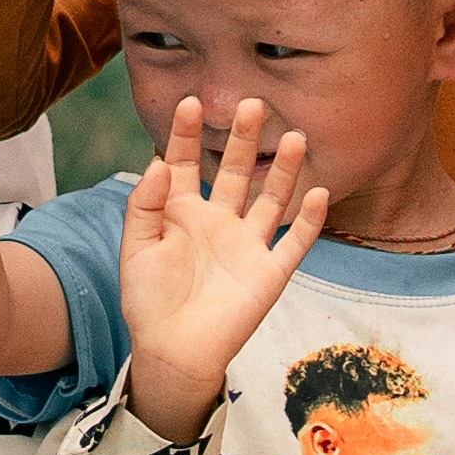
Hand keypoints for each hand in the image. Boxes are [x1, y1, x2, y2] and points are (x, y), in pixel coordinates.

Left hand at [111, 106, 330, 432]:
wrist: (172, 352)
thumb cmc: (148, 303)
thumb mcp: (136, 250)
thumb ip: (144, 206)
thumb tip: (159, 163)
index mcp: (182, 213)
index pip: (188, 163)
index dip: (188, 134)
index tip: (191, 102)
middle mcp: (219, 222)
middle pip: (237, 171)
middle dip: (246, 138)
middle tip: (253, 103)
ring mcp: (247, 246)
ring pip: (271, 199)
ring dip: (284, 170)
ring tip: (296, 137)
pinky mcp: (269, 273)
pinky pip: (294, 243)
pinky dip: (309, 220)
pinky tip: (318, 192)